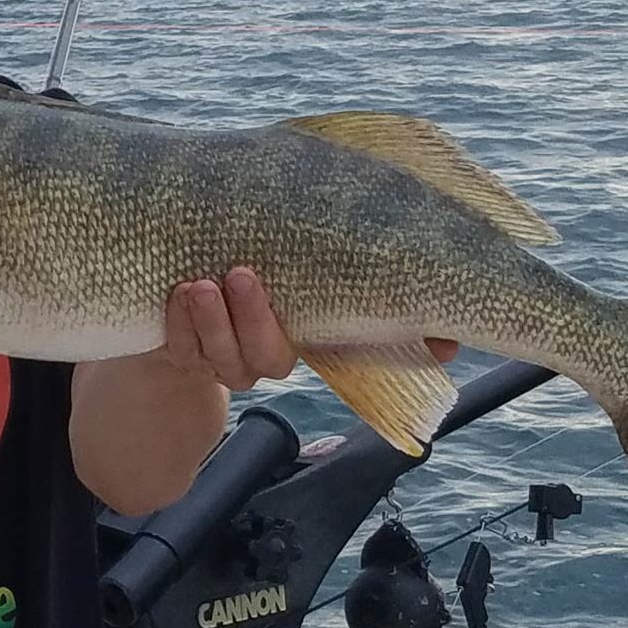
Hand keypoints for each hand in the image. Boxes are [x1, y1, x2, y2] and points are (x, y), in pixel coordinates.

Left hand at [161, 267, 458, 390]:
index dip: (370, 348)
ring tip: (200, 286)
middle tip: (244, 275)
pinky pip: (179, 347)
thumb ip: (370, 293)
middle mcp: (265, 355)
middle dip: (255, 322)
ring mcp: (221, 356)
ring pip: (218, 356)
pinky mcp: (181, 349)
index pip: (350, 352)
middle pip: (264, 358)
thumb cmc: (260, 269)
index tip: (376, 326)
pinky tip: (176, 292)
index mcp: (310, 337)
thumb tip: (451, 340)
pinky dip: (177, 322)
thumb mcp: (310, 270)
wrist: (181, 289)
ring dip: (209, 322)